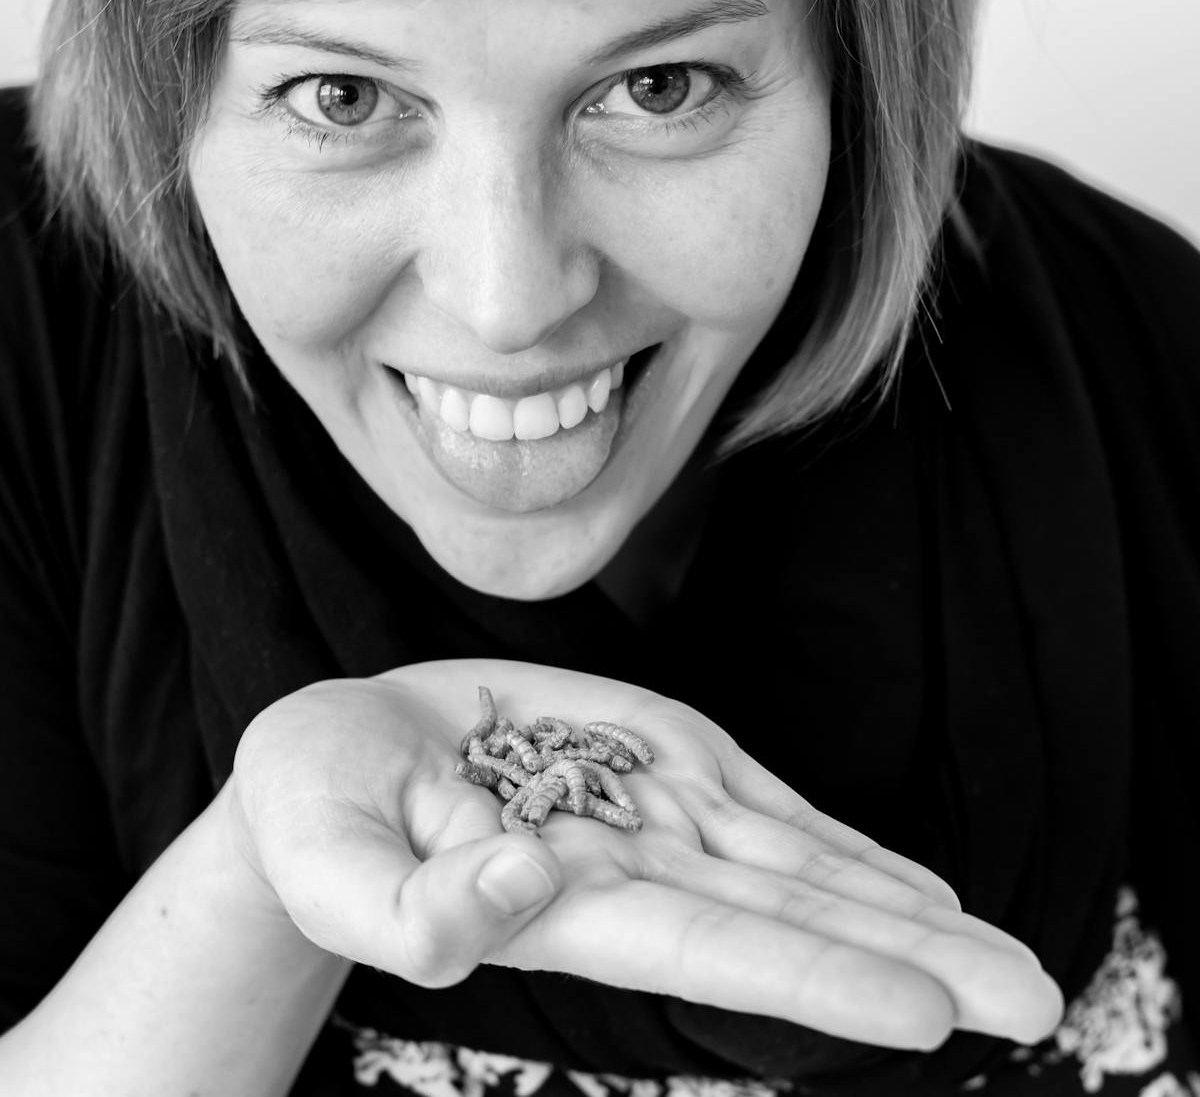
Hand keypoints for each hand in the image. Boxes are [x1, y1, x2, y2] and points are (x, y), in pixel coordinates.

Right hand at [224, 659, 1062, 1051]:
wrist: (336, 757)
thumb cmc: (311, 816)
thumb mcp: (322, 855)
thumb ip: (401, 907)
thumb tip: (518, 883)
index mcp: (555, 903)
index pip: (705, 948)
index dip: (814, 975)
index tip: (927, 1014)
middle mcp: (627, 870)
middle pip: (785, 918)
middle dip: (910, 959)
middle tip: (1033, 999)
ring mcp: (646, 813)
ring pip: (792, 865)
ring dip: (901, 907)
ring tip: (1002, 953)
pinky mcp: (648, 760)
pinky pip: (760, 809)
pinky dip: (840, 847)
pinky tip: (912, 887)